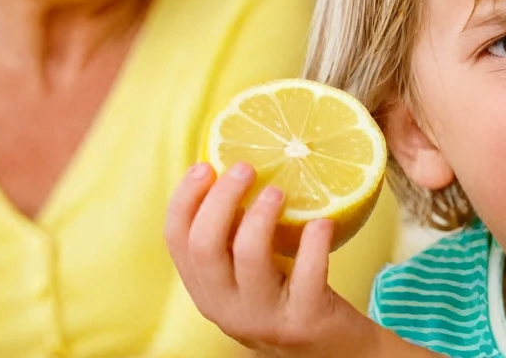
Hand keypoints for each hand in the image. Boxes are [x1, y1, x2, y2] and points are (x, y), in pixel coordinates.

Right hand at [164, 162, 390, 357]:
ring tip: (279, 191)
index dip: (184, 199)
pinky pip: (306, 275)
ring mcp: (263, 317)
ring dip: (262, 216)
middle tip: (245, 167)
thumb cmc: (287, 296)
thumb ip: (235, 235)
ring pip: (249, 258)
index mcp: (206, 289)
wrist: (328, 351)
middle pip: (205, 246)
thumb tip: (230, 165)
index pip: (177, 241)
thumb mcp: (249, 273)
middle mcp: (225, 306)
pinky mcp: (303, 321)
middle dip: (222, 199)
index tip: (204, 165)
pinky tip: (323, 221)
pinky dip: (314, 243)